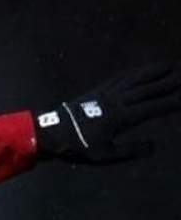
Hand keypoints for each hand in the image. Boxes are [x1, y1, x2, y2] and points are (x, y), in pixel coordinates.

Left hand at [34, 63, 180, 164]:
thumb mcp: (104, 155)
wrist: (51, 132)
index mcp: (121, 117)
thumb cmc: (78, 146)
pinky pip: (120, 78)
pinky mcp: (97, 91)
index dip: (172, 102)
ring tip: (171, 64)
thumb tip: (154, 146)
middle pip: (149, 88)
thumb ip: (130, 150)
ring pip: (135, 78)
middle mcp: (117, 100)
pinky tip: (140, 70)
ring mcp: (106, 93)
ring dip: (155, 71)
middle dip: (170, 80)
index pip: (153, 107)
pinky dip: (134, 72)